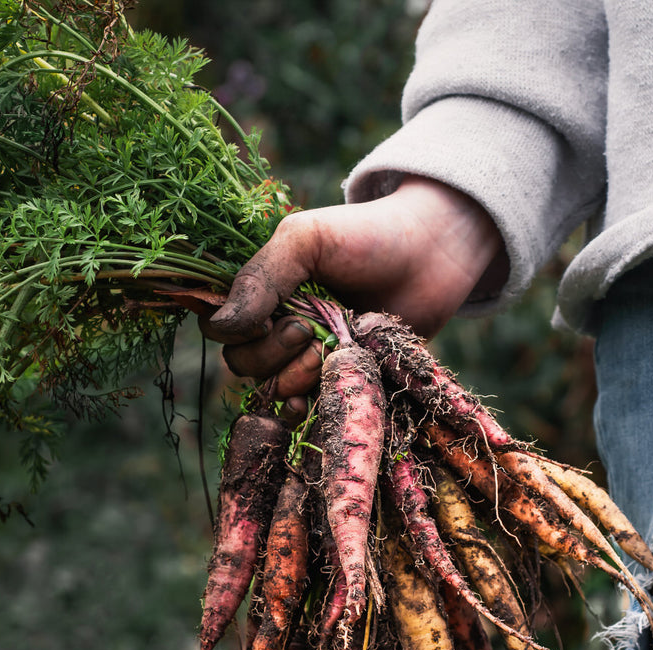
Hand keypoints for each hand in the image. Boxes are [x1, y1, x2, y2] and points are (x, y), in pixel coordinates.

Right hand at [200, 176, 504, 420]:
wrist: (434, 254)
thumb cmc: (368, 236)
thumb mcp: (306, 241)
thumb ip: (261, 279)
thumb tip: (219, 327)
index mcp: (265, 293)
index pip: (224, 332)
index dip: (243, 335)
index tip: (277, 319)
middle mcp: (281, 327)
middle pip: (247, 365)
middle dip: (274, 356)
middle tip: (311, 334)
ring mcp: (311, 356)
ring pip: (277, 389)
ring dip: (297, 378)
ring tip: (333, 352)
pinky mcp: (343, 379)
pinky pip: (309, 408)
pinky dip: (304, 409)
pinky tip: (310, 403)